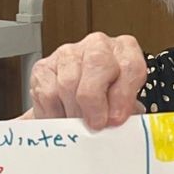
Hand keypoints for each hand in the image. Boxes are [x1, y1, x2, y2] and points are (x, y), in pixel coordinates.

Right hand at [22, 32, 146, 129]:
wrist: (83, 107)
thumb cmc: (110, 105)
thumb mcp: (126, 108)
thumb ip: (127, 114)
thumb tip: (116, 123)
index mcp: (126, 50)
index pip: (129, 64)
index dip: (123, 95)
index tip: (116, 119)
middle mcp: (98, 46)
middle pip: (97, 64)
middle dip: (96, 101)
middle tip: (96, 124)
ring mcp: (68, 54)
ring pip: (69, 82)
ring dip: (75, 112)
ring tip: (80, 127)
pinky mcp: (43, 67)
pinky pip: (47, 93)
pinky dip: (55, 114)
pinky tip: (63, 120)